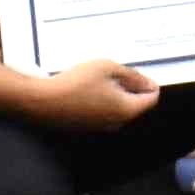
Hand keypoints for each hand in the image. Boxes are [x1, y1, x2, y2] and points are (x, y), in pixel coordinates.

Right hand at [31, 57, 162, 130]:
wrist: (44, 101)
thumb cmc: (75, 83)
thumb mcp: (108, 68)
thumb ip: (131, 75)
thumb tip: (146, 82)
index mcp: (126, 110)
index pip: (151, 99)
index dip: (149, 83)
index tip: (139, 73)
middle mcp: (116, 123)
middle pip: (135, 104)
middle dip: (132, 87)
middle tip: (118, 71)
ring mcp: (101, 127)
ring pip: (119, 108)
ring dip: (116, 93)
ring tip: (101, 78)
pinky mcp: (88, 127)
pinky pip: (104, 112)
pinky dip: (102, 100)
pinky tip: (89, 88)